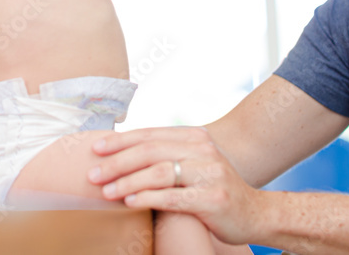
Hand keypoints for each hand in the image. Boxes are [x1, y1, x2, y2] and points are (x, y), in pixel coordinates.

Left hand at [88, 126, 267, 245]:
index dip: (120, 141)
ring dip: (127, 181)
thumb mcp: (195, 163)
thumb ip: (167, 154)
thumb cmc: (214, 189)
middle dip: (116, 162)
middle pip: (149, 151)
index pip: (149, 134)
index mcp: (195, 137)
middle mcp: (203, 150)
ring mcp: (209, 173)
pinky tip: (129, 201)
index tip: (95, 149)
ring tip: (105, 191)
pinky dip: (147, 198)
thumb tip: (123, 150)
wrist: (256, 213)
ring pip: (158, 172)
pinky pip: (172, 197)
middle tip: (92, 173)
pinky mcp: (212, 198)